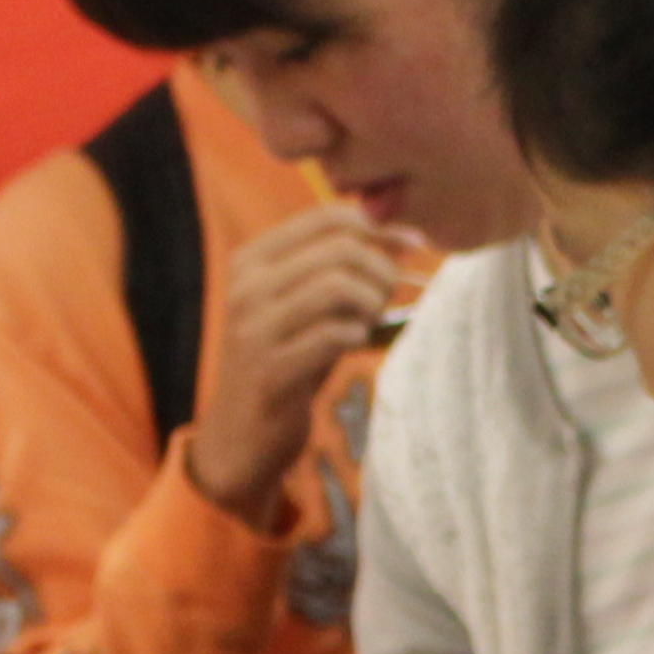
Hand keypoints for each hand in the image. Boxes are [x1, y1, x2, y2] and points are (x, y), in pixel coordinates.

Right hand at [185, 202, 412, 525]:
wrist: (241, 435)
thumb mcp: (308, 308)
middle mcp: (246, 286)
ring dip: (372, 304)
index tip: (412, 247)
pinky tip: (355, 346)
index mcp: (253, 260)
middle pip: (341, 250)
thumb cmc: (287, 363)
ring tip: (370, 323)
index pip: (328, 217)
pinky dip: (359, 337)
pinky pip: (335, 335)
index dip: (381, 229)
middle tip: (389, 301)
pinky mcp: (269, 370)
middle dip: (382, 272)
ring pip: (339, 286)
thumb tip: (404, 236)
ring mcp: (254, 328)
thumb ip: (344, 271)